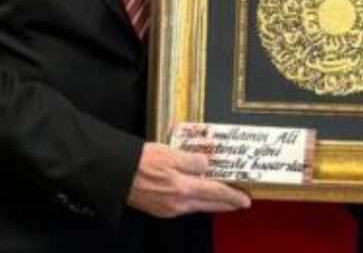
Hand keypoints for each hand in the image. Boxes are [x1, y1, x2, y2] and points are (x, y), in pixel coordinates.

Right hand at [126, 142, 251, 217]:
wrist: (117, 174)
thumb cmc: (141, 161)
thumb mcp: (171, 153)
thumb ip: (193, 160)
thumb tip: (206, 165)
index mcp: (184, 188)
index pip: (216, 192)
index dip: (233, 196)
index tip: (245, 199)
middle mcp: (179, 202)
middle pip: (210, 204)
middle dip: (227, 203)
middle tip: (239, 201)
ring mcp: (169, 208)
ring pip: (199, 207)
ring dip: (212, 202)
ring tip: (222, 197)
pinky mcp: (161, 209)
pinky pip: (186, 207)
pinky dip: (197, 202)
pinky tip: (198, 197)